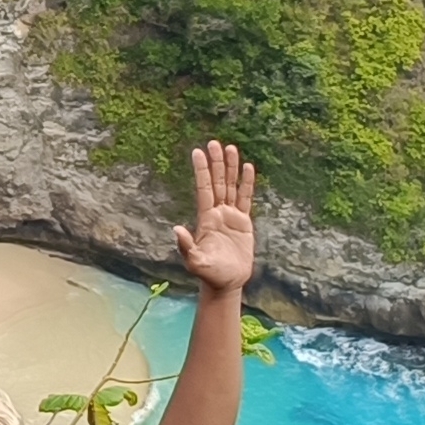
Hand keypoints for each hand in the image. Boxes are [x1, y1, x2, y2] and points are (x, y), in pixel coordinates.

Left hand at [174, 141, 257, 300]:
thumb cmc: (209, 273)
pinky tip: (248, 168)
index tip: (197, 152)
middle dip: (216, 163)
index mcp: (205, 218)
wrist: (227, 282)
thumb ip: (186, 246)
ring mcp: (230, 216)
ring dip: (231, 168)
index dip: (202, 171)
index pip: (204, 189)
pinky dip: (247, 184)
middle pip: (217, 182)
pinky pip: (246, 199)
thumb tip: (176, 230)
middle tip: (214, 143)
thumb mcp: (195, 261)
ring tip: (230, 148)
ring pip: (231, 186)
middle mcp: (217, 213)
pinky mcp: (244, 222)